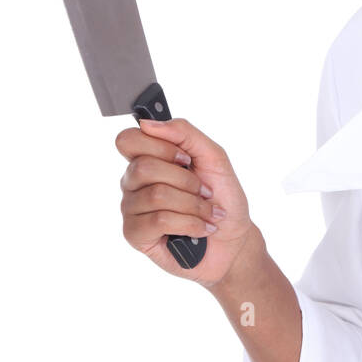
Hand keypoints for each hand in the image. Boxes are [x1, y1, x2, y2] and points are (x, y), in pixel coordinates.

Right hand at [115, 117, 264, 285]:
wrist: (233, 238)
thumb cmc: (222, 196)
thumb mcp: (213, 156)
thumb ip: (184, 133)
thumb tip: (147, 124)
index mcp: (148, 158)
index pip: (128, 140)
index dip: (159, 147)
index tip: (186, 159)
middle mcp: (133, 182)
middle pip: (144, 167)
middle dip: (186, 181)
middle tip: (204, 190)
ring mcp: (131, 208)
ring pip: (156, 195)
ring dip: (193, 205)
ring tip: (206, 213)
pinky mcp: (135, 235)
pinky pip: (158, 220)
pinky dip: (189, 223)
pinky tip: (199, 229)